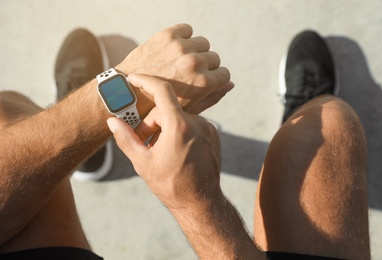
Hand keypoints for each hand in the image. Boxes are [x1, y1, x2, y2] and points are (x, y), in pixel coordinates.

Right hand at [107, 74, 221, 205]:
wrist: (201, 202)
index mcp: (179, 126)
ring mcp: (207, 128)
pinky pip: (191, 124)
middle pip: (167, 109)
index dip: (146, 80)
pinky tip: (173, 150)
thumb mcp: (143, 163)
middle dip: (151, 122)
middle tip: (143, 141)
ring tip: (158, 149)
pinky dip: (178, 131)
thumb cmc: (171, 185)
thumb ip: (126, 139)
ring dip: (165, 127)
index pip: (162, 90)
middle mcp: (197, 123)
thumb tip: (111, 122)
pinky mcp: (212, 134)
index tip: (134, 78)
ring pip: (178, 117)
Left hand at [115, 24, 232, 114]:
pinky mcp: (168, 35)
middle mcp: (195, 63)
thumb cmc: (159, 106)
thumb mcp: (189, 108)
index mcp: (204, 83)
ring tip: (179, 61)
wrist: (127, 93)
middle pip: (214, 58)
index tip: (203, 80)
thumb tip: (231, 84)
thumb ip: (213, 96)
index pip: (224, 73)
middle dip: (204, 65)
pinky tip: (172, 50)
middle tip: (187, 73)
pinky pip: (187, 29)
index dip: (214, 78)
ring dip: (194, 50)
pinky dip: (182, 37)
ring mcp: (181, 47)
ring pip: (202, 43)